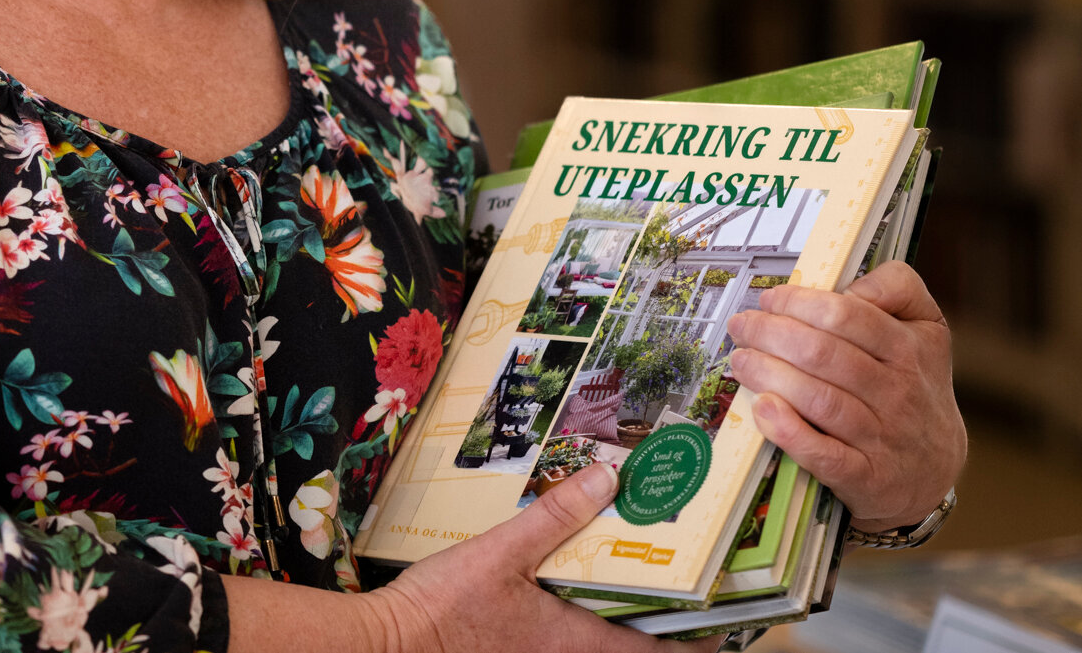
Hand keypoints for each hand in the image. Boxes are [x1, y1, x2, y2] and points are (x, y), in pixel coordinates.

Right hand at [364, 463, 721, 652]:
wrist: (390, 646)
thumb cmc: (445, 608)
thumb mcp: (501, 550)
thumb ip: (555, 515)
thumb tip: (609, 479)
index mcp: (576, 639)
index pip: (655, 650)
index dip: (696, 641)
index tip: (725, 624)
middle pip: (631, 651)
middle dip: (659, 629)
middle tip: (685, 596)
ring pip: (598, 648)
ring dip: (621, 625)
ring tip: (637, 593)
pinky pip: (564, 644)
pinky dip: (583, 622)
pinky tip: (568, 596)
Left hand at [725, 261, 965, 530]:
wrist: (932, 467)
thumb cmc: (913, 384)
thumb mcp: (926, 327)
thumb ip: (897, 289)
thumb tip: (851, 286)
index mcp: (909, 347)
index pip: (846, 315)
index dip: (797, 302)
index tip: (769, 300)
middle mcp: (899, 391)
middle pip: (822, 354)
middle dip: (770, 334)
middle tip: (742, 327)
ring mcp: (883, 437)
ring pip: (818, 399)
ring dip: (768, 375)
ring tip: (741, 360)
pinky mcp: (866, 477)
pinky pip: (823, 454)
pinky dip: (788, 431)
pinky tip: (762, 409)